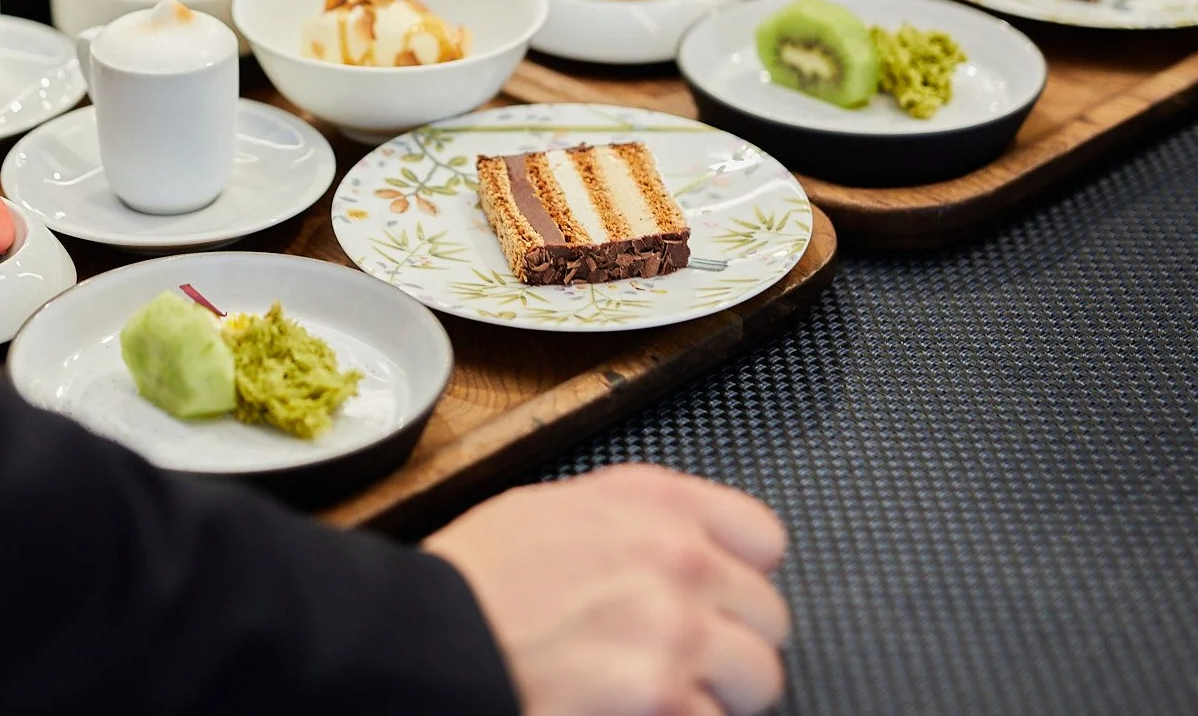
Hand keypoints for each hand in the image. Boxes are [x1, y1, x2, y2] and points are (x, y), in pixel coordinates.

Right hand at [427, 464, 789, 715]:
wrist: (430, 638)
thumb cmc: (476, 578)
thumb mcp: (555, 509)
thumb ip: (634, 520)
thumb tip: (686, 546)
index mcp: (653, 502)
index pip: (762, 538)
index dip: (738, 576)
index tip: (716, 598)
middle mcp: (677, 558)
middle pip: (767, 616)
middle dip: (728, 642)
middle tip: (676, 658)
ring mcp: (674, 631)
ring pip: (756, 678)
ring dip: (713, 693)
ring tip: (656, 691)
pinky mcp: (660, 697)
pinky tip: (631, 710)